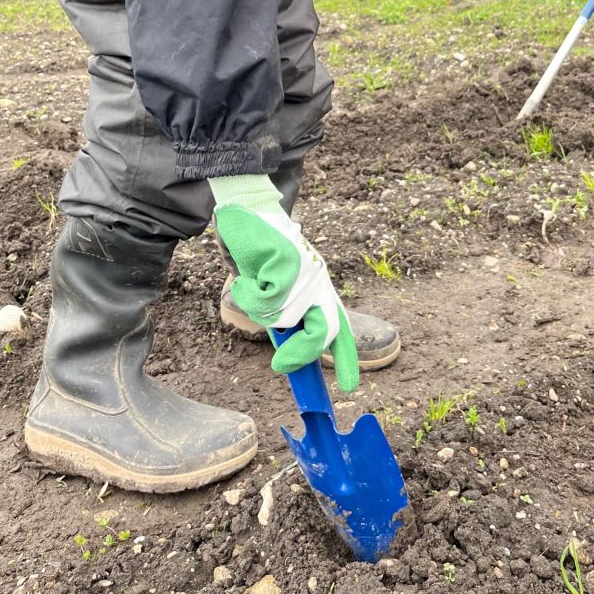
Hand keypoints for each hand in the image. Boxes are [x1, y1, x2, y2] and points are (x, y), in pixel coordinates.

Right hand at [211, 175, 358, 390]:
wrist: (249, 208)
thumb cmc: (260, 248)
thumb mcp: (278, 284)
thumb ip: (286, 311)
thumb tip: (287, 345)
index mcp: (319, 288)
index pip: (339, 327)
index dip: (344, 358)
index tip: (348, 386)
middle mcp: (318, 282)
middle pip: (323, 331)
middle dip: (302, 353)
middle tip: (282, 365)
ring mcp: (306, 274)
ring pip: (283, 317)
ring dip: (259, 307)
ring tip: (251, 282)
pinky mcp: (289, 265)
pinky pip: (264, 300)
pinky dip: (248, 293)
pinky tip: (246, 275)